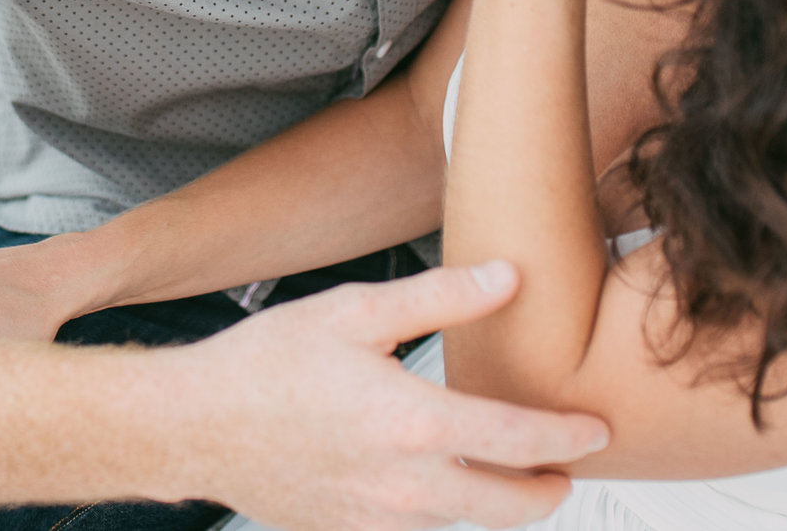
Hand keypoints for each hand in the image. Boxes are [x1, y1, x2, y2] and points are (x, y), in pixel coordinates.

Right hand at [167, 261, 609, 530]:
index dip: (569, 436)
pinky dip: (445, 510)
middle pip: (509, 508)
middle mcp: (404, 484)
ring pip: (466, 523)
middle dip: (550, 490)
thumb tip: (506, 279)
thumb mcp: (354, 310)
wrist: (192, 424)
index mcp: (412, 422)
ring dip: (499, 503)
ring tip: (507, 469)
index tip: (595, 429)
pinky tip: (437, 479)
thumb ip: (441, 298)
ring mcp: (378, 519)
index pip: (520, 441)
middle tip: (567, 467)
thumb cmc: (263, 366)